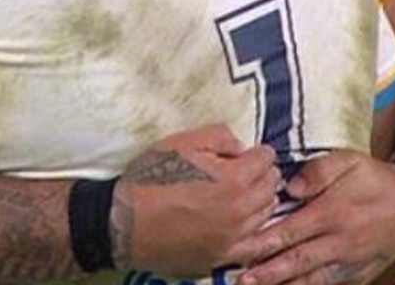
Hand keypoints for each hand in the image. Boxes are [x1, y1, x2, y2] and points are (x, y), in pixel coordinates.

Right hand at [112, 124, 280, 277]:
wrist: (124, 222)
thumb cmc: (149, 179)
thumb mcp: (180, 142)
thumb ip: (218, 137)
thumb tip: (240, 147)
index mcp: (233, 180)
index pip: (266, 160)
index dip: (259, 152)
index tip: (253, 153)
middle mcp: (240, 212)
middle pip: (271, 187)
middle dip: (263, 175)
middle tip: (250, 170)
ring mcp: (233, 239)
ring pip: (266, 216)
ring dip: (261, 201)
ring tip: (245, 193)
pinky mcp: (222, 258)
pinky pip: (254, 246)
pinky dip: (256, 232)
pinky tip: (245, 223)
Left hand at [235, 150, 394, 284]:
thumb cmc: (375, 179)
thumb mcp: (349, 161)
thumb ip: (318, 171)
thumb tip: (290, 187)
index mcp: (333, 213)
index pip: (290, 231)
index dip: (263, 242)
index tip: (239, 248)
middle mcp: (341, 243)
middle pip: (297, 261)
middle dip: (267, 273)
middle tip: (241, 280)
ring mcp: (351, 264)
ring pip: (312, 281)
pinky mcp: (358, 276)